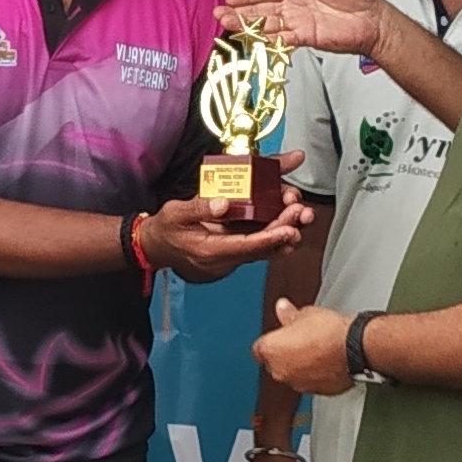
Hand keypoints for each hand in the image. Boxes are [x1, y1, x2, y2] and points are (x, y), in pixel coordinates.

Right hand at [141, 193, 309, 282]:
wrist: (158, 246)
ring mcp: (232, 255)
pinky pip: (261, 243)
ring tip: (303, 213)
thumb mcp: (175, 213)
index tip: (289, 229)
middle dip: (285, 229)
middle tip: (301, 211)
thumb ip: (199, 208)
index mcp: (210, 251)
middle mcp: (225, 258)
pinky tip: (292, 220)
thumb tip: (224, 203)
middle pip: (262, 248)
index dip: (270, 238)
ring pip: (265, 247)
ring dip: (286, 231)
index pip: (245, 247)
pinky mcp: (236, 248)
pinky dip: (277, 232)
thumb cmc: (166, 229)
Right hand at [223, 0, 390, 61]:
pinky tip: (254, 38)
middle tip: (220, 14)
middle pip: (261, 9)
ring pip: (266, 25)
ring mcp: (298, 23)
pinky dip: (268, 39)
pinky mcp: (305, 38)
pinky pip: (282, 39)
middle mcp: (294, 6)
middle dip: (239, 12)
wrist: (374, 19)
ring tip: (228, 26)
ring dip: (247, 25)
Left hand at [255, 297, 357, 395]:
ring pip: (292, 375)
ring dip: (299, 366)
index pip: (259, 349)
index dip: (271, 341)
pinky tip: (326, 362)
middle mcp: (280, 371)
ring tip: (316, 351)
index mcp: (270, 350)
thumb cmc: (330, 332)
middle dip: (284, 354)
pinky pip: (310, 382)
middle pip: (274, 364)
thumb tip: (283, 309)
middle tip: (299, 341)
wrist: (355, 349)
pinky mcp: (317, 392)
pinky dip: (315, 375)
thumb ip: (289, 315)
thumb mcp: (306, 314)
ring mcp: (298, 384)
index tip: (280, 335)